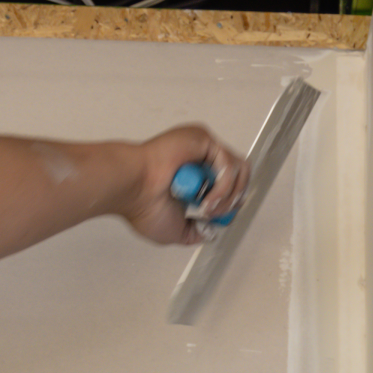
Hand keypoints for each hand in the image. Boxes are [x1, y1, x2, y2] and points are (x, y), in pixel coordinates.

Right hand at [123, 124, 248, 246]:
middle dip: (233, 200)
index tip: (213, 219)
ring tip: (207, 209)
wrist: (132, 190)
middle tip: (214, 214)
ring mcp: (202, 148)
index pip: (228, 185)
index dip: (228, 204)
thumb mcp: (175, 232)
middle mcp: (199, 160)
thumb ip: (196, 232)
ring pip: (238, 169)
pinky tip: (204, 201)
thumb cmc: (142, 206)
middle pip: (240, 174)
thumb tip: (210, 232)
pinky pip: (227, 164)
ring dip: (227, 196)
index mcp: (192, 178)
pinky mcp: (203, 139)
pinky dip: (221, 188)